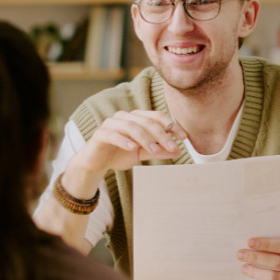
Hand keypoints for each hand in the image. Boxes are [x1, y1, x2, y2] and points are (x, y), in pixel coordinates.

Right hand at [71, 110, 185, 175]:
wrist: (96, 163)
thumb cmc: (118, 154)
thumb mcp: (142, 154)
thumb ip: (158, 150)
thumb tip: (177, 150)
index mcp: (136, 118)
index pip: (156, 117)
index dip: (171, 125)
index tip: (183, 137)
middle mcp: (124, 117)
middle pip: (146, 121)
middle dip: (161, 134)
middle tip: (172, 147)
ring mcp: (111, 124)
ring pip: (131, 126)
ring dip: (145, 138)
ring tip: (154, 150)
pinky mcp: (100, 134)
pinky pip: (113, 134)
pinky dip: (123, 140)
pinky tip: (132, 148)